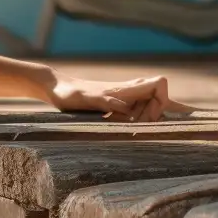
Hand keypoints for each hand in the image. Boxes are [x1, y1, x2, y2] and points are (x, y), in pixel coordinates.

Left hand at [46, 70, 191, 120]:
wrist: (57, 89)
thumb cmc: (70, 93)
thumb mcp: (88, 99)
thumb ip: (107, 102)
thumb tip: (128, 109)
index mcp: (126, 87)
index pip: (160, 85)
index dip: (160, 101)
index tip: (146, 118)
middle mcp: (129, 90)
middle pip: (157, 100)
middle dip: (152, 116)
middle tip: (134, 130)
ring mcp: (124, 98)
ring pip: (147, 108)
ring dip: (142, 122)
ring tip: (126, 131)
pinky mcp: (116, 106)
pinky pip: (134, 114)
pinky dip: (133, 123)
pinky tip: (123, 132)